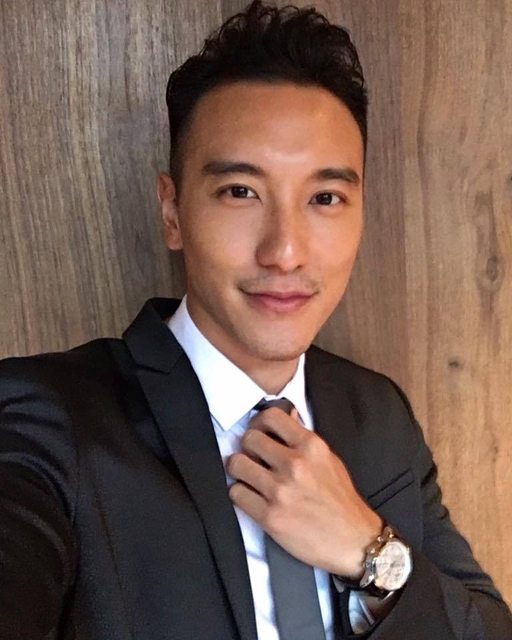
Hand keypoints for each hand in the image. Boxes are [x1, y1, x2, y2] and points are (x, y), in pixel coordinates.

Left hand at [226, 406, 382, 577]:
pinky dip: (240, 494)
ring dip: (239, 470)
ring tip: (249, 477)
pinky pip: (236, 493)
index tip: (259, 432)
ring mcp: (280, 490)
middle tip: (252, 457)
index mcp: (311, 446)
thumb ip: (304, 439)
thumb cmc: (341, 500)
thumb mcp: (329, 459)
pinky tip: (251, 496)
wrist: (354, 541)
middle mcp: (295, 464)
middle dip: (247, 447)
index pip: (271, 416)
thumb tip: (288, 416)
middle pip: (249, 439)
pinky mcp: (270, 516)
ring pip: (236, 464)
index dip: (259, 422)